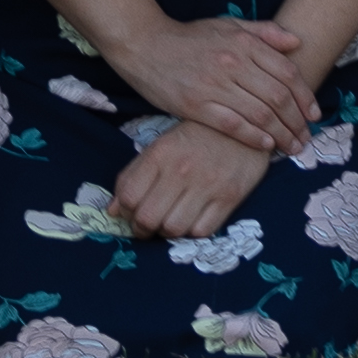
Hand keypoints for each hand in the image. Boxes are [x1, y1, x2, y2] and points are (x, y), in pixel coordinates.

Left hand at [116, 116, 268, 239]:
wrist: (244, 125)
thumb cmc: (195, 137)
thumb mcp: (160, 147)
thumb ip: (133, 176)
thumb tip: (113, 211)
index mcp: (160, 154)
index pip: (129, 196)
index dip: (125, 213)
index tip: (131, 214)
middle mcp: (181, 170)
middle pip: (148, 218)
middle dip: (142, 229)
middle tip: (147, 227)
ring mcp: (207, 184)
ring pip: (173, 229)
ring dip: (167, 233)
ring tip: (169, 224)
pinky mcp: (230, 197)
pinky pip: (202, 231)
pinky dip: (192, 233)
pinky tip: (192, 221)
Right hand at [118, 9, 321, 156]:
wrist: (145, 45)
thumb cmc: (189, 37)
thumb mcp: (228, 25)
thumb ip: (264, 32)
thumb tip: (296, 43)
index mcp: (244, 43)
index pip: (287, 72)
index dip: (306, 96)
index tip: (314, 114)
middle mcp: (233, 63)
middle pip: (278, 96)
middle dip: (298, 121)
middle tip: (306, 137)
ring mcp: (214, 85)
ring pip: (260, 114)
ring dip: (282, 134)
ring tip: (292, 147)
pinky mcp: (196, 106)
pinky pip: (233, 125)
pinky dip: (254, 137)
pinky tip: (266, 145)